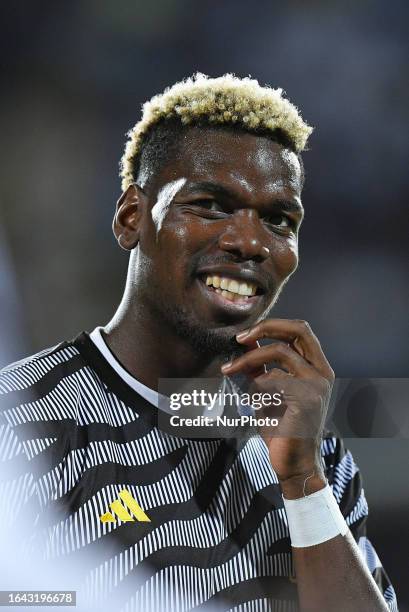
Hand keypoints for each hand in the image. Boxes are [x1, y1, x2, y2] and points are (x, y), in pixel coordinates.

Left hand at [221, 319, 334, 497]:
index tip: (245, 335)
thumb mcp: (268, 391)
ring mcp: (317, 384)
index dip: (272, 325)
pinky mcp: (307, 398)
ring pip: (280, 352)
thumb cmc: (282, 428)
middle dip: (266, 327)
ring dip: (249, 359)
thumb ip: (262, 367)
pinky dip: (257, 384)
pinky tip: (253, 399)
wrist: (293, 464)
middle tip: (240, 338)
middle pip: (299, 329)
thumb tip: (247, 343)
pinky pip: (274, 377)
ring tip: (229, 369)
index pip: (300, 330)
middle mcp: (322, 372)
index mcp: (317, 368)